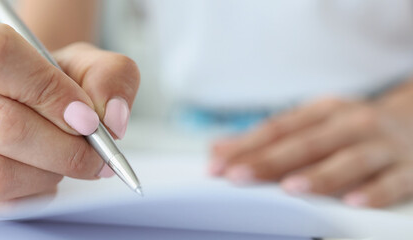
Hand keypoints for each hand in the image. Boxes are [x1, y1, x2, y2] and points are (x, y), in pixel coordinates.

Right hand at [0, 23, 139, 211]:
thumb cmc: (48, 87)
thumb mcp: (86, 66)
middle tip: (91, 155)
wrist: (24, 110)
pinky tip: (36, 176)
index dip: (48, 90)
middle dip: (62, 148)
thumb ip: (111, 77)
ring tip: (59, 162)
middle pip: (1, 125)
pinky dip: (26, 196)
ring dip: (45, 175)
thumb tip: (110, 118)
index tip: (85, 117)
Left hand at [210, 98, 412, 207]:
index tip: (217, 165)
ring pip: (350, 160)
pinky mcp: (410, 168)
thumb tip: (217, 149)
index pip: (278, 129)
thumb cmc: (354, 128)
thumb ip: (268, 138)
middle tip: (239, 175)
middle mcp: (352, 124)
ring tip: (292, 188)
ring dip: (320, 174)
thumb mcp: (313, 123)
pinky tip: (355, 202)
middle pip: (306, 143)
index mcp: (324, 111)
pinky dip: (375, 191)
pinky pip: (394, 181)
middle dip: (269, 160)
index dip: (246, 146)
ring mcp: (383, 145)